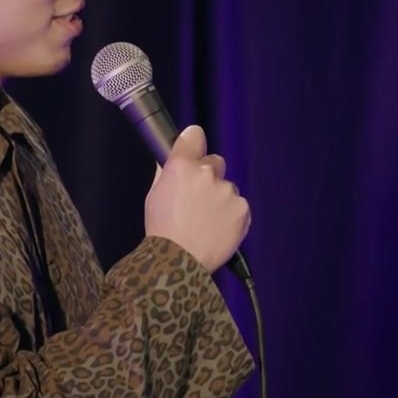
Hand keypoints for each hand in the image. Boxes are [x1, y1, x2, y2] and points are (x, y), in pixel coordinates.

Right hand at [144, 125, 250, 271]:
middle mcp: (207, 173)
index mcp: (182, 166)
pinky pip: (239, 206)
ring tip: (207, 222)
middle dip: (209, 176)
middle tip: (198, 199)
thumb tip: (174, 162)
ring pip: (228, 188)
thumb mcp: (154, 195)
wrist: (179, 261)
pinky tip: (218, 230)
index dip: (194, 142)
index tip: (194, 149)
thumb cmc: (161, 229)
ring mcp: (228, 191)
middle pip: (215, 162)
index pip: (195, 135)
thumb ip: (167, 173)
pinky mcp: (243, 209)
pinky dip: (232, 216)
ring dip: (220, 199)